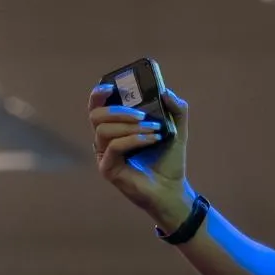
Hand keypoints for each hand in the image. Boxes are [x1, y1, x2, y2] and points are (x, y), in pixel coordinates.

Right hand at [88, 83, 191, 226]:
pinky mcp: (107, 168)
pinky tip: (151, 139)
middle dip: (119, 110)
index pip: (98, 106)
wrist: (172, 188)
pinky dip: (134, 139)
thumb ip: (176, 108)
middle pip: (96, 115)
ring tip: (154, 130)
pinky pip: (114, 147)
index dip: (99, 93)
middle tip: (143, 115)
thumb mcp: (177, 129)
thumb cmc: (169, 159)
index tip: (111, 86)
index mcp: (116, 126)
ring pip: (104, 130)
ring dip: (130, 126)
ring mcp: (104, 155)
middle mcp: (105, 139)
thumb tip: (166, 92)